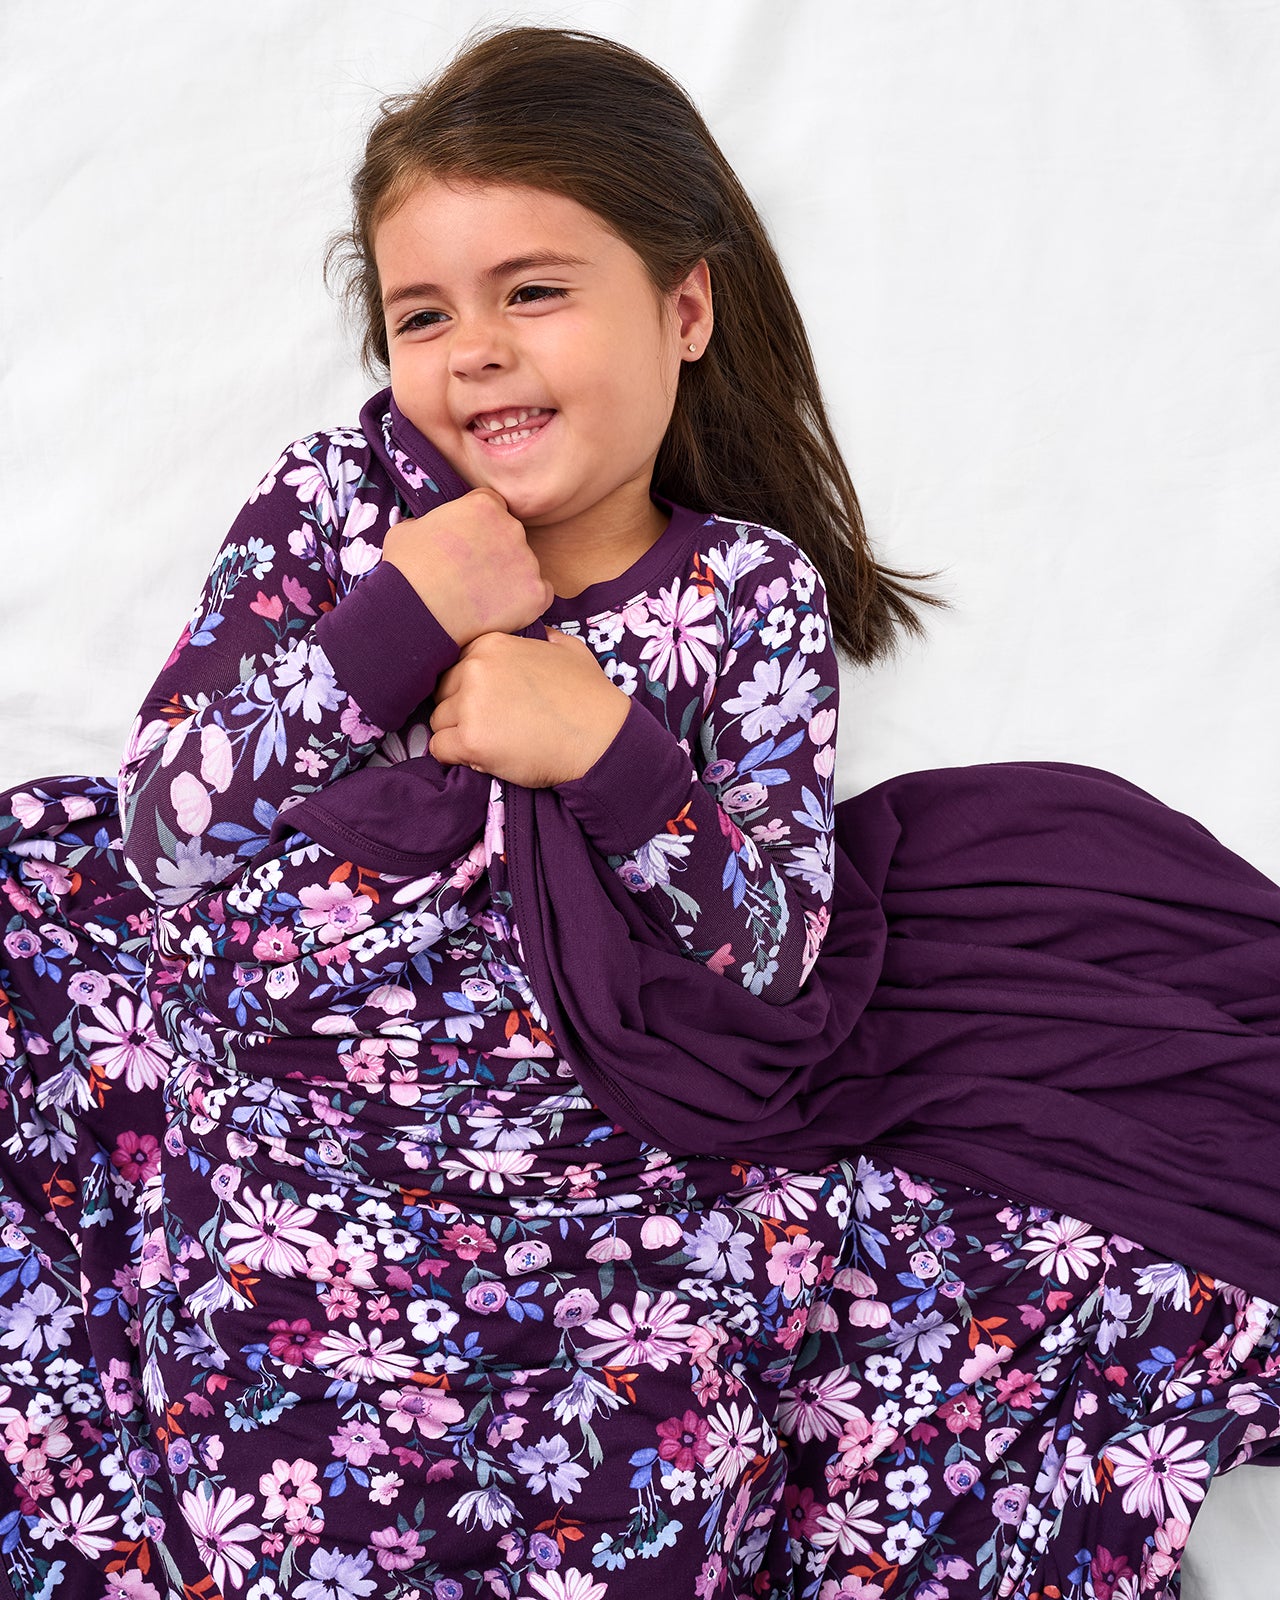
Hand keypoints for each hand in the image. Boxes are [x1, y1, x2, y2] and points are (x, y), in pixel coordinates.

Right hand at [381, 488, 554, 646]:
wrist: (416, 612)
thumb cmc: (405, 570)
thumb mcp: (407, 529)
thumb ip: (430, 523)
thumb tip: (428, 529)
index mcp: (484, 505)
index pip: (493, 507)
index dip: (480, 527)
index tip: (468, 544)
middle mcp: (512, 527)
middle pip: (511, 536)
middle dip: (496, 552)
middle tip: (473, 575)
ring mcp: (527, 560)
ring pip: (525, 566)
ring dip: (509, 578)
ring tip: (481, 598)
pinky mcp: (535, 593)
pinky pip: (541, 594)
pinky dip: (527, 602)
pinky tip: (502, 611)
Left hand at [428, 628, 630, 787]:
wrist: (602, 738)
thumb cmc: (590, 696)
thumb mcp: (568, 649)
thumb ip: (541, 638)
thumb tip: (536, 635)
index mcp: (492, 644)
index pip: (455, 665)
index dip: (469, 687)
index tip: (489, 703)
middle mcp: (476, 669)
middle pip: (442, 693)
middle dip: (460, 710)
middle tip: (491, 726)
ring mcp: (471, 704)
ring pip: (438, 721)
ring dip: (458, 734)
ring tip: (491, 742)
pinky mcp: (471, 740)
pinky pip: (438, 749)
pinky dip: (455, 757)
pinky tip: (482, 757)